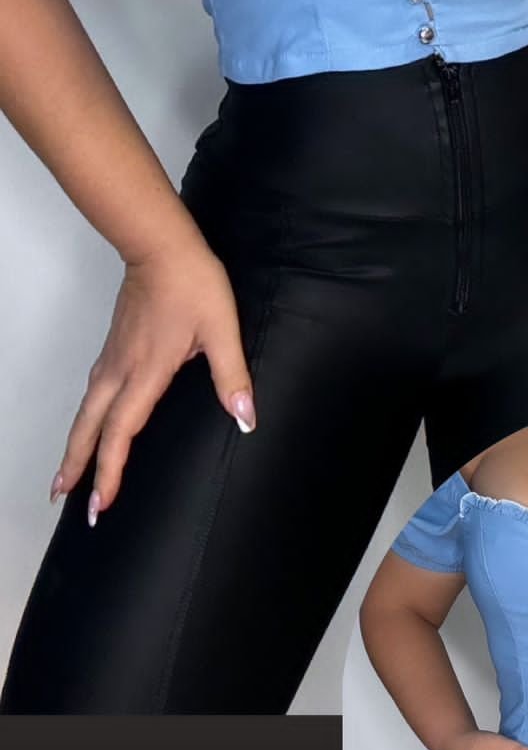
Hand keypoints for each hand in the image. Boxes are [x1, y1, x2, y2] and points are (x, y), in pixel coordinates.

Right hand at [48, 238, 255, 522]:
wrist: (162, 246)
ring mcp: (113, 358)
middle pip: (89, 427)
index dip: (110, 470)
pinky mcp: (114, 346)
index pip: (122, 432)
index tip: (101, 503)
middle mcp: (121, 370)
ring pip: (86, 410)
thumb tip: (246, 417)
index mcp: (147, 372)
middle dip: (76, 466)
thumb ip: (232, 376)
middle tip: (61, 497)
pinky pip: (92, 393)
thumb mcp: (222, 330)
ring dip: (75, 443)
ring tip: (66, 474)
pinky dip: (85, 418)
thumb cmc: (193, 284)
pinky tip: (90, 425)